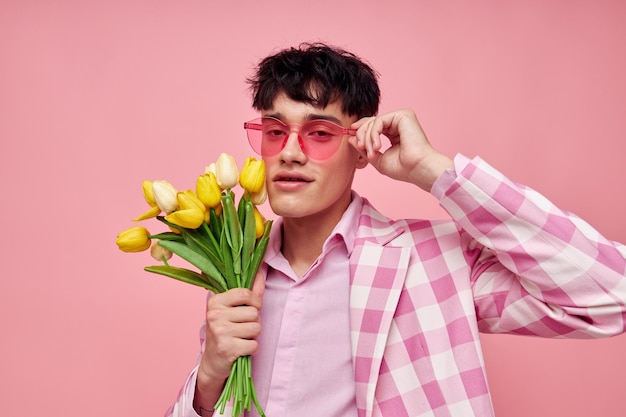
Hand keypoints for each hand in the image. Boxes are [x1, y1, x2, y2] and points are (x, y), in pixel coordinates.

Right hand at [194, 273, 264, 411]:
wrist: (212, 362)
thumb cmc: (225, 332)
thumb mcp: (231, 310)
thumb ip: (248, 294)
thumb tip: (261, 273)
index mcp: (215, 301)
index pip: (245, 293)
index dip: (255, 301)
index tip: (252, 308)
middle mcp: (215, 315)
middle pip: (254, 313)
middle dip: (254, 322)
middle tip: (241, 329)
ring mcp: (220, 332)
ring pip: (256, 328)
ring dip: (253, 336)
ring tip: (241, 338)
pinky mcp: (227, 348)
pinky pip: (254, 344)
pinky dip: (252, 349)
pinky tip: (240, 349)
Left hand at [349, 109, 453, 191]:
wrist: (418, 169)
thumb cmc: (404, 168)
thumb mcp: (378, 159)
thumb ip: (365, 148)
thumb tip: (351, 139)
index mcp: (394, 132)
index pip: (373, 126)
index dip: (360, 130)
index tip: (351, 136)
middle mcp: (398, 123)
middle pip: (371, 121)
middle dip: (362, 135)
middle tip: (362, 148)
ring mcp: (401, 118)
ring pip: (373, 121)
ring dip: (367, 138)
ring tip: (372, 152)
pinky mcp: (403, 115)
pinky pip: (379, 121)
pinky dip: (373, 134)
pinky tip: (377, 146)